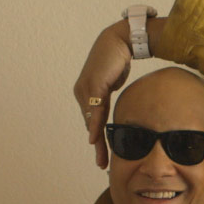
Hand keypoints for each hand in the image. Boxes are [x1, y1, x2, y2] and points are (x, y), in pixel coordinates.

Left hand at [75, 20, 135, 168]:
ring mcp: (85, 89)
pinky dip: (95, 125)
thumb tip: (112, 112)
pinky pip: (96, 110)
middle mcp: (82, 92)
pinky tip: (95, 139)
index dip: (97, 139)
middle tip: (102, 164)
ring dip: (97, 141)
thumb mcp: (113, 83)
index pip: (91, 121)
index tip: (102, 156)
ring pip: (92, 121)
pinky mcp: (93, 85)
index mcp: (85, 94)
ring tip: (102, 159)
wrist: (122, 39)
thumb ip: (108, 98)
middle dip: (97, 146)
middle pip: (90, 125)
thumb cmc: (117, 59)